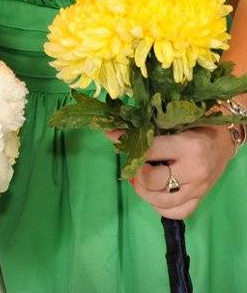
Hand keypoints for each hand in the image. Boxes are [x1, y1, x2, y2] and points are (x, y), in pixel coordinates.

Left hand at [106, 126, 235, 219]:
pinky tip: (157, 194)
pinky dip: (161, 207)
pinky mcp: (200, 199)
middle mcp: (194, 170)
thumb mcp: (173, 122)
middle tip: (137, 166)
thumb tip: (111, 134)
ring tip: (143, 181)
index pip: (150, 151)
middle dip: (138, 174)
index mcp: (188, 146)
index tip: (119, 139)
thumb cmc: (196, 126)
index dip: (130, 146)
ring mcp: (198, 188)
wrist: (223, 140)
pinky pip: (176, 212)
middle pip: (153, 181)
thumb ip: (146, 130)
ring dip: (145, 192)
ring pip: (161, 201)